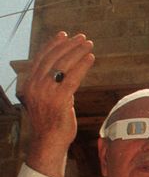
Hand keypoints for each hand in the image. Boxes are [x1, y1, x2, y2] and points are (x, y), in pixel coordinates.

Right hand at [19, 31, 94, 176]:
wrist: (49, 142)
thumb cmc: (50, 121)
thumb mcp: (46, 99)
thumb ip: (52, 84)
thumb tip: (65, 70)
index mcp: (29, 84)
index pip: (41, 58)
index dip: (53, 45)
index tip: (64, 35)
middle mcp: (35, 86)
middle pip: (53, 59)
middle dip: (68, 45)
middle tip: (81, 37)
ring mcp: (46, 93)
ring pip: (63, 65)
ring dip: (77, 52)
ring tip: (88, 44)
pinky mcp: (59, 99)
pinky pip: (73, 77)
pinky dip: (83, 65)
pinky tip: (90, 58)